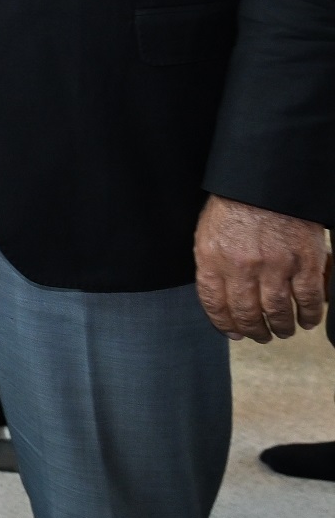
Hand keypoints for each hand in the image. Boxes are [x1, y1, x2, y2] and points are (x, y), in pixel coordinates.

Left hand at [194, 195, 330, 340]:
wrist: (268, 182)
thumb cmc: (236, 204)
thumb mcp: (208, 232)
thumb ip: (212, 264)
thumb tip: (219, 296)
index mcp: (213, 259)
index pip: (215, 304)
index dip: (225, 324)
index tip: (233, 333)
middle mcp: (242, 267)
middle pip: (246, 313)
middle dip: (254, 330)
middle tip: (261, 335)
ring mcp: (275, 267)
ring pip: (278, 311)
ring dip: (281, 327)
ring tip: (283, 331)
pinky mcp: (305, 263)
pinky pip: (309, 299)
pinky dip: (309, 315)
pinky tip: (306, 320)